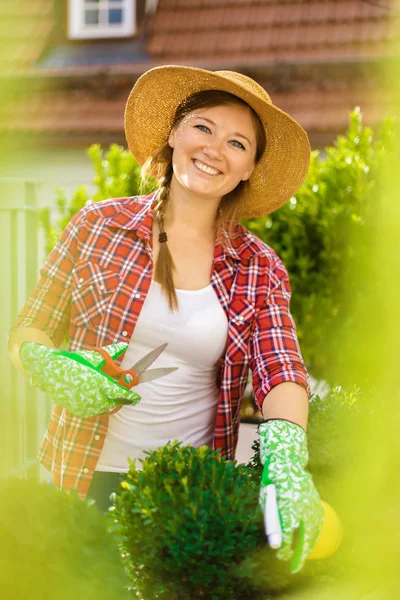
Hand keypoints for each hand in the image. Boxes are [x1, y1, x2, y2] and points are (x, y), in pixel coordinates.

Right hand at [19, 342, 140, 417]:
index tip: (137, 397)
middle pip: (114, 402)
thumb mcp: (93, 356)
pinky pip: (94, 411)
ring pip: (105, 407)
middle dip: (119, 398)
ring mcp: (86, 406)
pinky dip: (96, 404)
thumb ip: (111, 352)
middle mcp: (94, 397)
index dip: (131, 397)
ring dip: (107, 400)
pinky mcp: (79, 412)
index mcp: (99, 383)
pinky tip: (92, 394)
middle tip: (119, 390)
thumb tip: (124, 345)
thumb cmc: (74, 362)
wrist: (50, 372)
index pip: (120, 394)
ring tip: (101, 390)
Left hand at [258, 419, 323, 572]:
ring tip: (302, 557)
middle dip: (299, 555)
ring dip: (309, 546)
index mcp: (288, 508)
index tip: (280, 555)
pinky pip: (318, 522)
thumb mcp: (266, 499)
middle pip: (304, 539)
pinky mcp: (316, 501)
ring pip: (314, 532)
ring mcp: (311, 504)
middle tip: (294, 568)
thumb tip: (275, 542)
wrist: (288, 460)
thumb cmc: (273, 480)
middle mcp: (302, 508)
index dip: (284, 549)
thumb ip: (272, 520)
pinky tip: (310, 540)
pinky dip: (315, 533)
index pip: (287, 536)